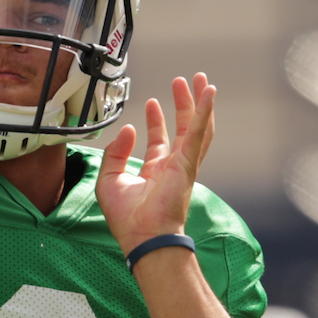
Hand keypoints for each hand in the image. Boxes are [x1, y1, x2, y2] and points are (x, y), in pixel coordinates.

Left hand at [97, 74, 215, 255]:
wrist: (142, 237)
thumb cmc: (127, 219)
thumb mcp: (109, 179)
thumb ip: (115, 153)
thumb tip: (128, 130)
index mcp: (155, 172)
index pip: (161, 141)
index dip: (157, 120)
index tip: (153, 102)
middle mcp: (173, 167)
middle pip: (184, 129)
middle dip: (185, 104)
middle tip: (185, 82)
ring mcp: (184, 164)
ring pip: (198, 127)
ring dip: (200, 103)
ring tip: (200, 81)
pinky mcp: (189, 163)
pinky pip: (199, 133)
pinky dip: (205, 112)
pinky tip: (208, 93)